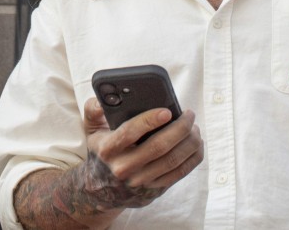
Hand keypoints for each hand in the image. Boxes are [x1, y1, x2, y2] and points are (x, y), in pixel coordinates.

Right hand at [74, 97, 203, 208]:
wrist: (103, 186)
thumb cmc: (102, 149)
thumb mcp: (92, 129)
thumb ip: (93, 110)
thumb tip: (101, 100)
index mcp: (108, 149)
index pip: (129, 133)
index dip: (149, 120)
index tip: (167, 111)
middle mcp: (123, 168)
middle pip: (158, 147)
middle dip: (179, 128)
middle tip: (189, 114)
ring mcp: (140, 181)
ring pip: (172, 160)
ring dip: (189, 142)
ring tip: (194, 127)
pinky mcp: (155, 189)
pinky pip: (180, 173)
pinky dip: (192, 157)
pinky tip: (196, 143)